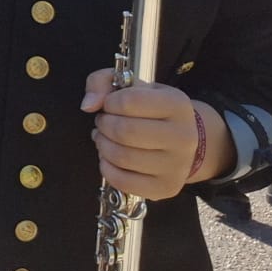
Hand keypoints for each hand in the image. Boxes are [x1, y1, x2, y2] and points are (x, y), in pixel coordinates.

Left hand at [81, 71, 225, 199]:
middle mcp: (183, 136)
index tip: (110, 105)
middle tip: (103, 122)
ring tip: (104, 138)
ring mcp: (177, 166)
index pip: (129, 101)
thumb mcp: (131, 84)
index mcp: (177, 105)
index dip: (109, 103)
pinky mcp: (165, 188)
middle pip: (124, 132)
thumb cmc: (152, 109)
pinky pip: (122, 181)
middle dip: (104, 125)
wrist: (182, 141)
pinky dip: (106, 168)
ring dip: (102, 145)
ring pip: (122, 157)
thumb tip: (88, 105)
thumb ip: (102, 82)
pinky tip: (109, 158)